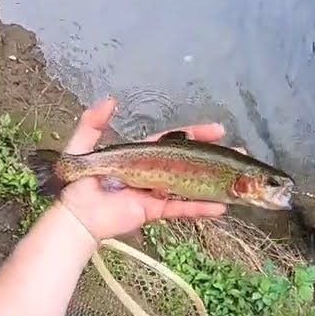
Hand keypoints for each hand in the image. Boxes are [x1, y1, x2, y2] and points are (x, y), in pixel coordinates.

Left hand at [54, 97, 226, 241]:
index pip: (174, 140)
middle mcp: (154, 171)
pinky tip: (221, 207)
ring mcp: (157, 192)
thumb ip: (93, 122)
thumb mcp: (82, 146)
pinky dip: (200, 208)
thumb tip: (110, 100)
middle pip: (189, 162)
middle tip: (237, 152)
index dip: (196, 134)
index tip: (217, 130)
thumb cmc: (79, 182)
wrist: (76, 215)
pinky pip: (182, 208)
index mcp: (142, 154)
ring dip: (214, 182)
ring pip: (191, 185)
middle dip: (213, 157)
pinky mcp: (155, 211)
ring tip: (238, 180)